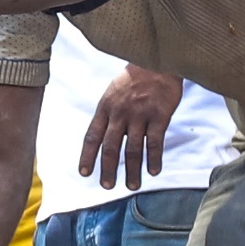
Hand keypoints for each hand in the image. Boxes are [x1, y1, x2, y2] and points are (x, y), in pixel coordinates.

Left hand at [81, 65, 179, 187]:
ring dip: (132, 170)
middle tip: (107, 186)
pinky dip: (153, 159)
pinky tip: (153, 171)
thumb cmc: (136, 77)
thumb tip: (104, 138)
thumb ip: (110, 114)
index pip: (92, 136)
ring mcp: (140, 114)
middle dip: (107, 169)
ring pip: (133, 149)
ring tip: (132, 186)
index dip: (87, 156)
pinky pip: (155, 142)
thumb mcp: (113, 91)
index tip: (84, 173)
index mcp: (106, 107)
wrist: (158, 59)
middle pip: (110, 147)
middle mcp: (120, 113)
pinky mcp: (159, 115)